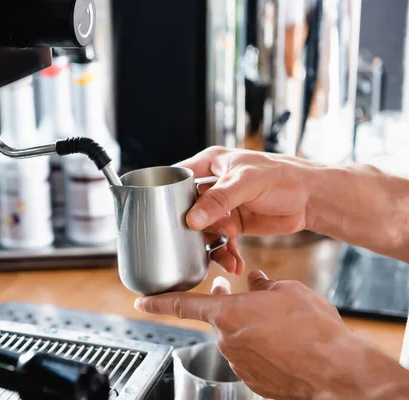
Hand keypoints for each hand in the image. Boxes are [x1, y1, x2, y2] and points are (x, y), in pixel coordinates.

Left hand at [134, 271, 408, 398]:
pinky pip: (251, 357)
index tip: (141, 301)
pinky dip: (261, 347)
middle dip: (227, 305)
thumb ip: (264, 285)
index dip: (158, 302)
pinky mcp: (253, 380)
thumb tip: (256, 280)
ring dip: (250, 328)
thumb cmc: (312, 330)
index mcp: (228, 314)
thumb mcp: (288, 292)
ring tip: (280, 323)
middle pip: (219, 318)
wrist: (335, 372)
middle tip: (234, 289)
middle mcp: (227, 340)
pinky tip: (283, 343)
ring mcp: (239, 363)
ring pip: (238, 338)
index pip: (181, 305)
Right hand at [176, 147, 314, 274]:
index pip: (179, 176)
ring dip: (210, 246)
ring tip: (224, 259)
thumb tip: (192, 219)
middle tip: (191, 245)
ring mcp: (224, 207)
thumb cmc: (283, 177)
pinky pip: (222, 242)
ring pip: (204, 229)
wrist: (313, 198)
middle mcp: (214, 185)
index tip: (157, 213)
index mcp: (211, 163)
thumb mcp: (247, 183)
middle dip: (190, 229)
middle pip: (188, 207)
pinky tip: (234, 264)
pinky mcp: (235, 225)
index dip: (166, 192)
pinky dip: (226, 254)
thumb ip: (219, 200)